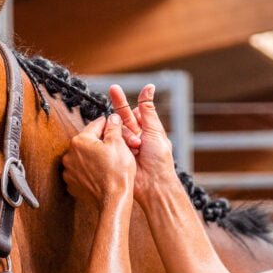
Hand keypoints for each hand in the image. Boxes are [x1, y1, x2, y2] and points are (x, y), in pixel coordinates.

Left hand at [62, 114, 135, 206]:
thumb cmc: (117, 173)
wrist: (114, 199)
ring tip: (109, 161)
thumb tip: (112, 119)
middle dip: (101, 142)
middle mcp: (70, 155)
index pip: (95, 125)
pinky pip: (82, 171)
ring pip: (84, 156)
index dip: (108, 125)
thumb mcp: (118, 143)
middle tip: (115, 146)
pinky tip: (102, 172)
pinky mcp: (72, 183)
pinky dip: (90, 170)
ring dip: (94, 156)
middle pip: (88, 141)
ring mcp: (69, 171)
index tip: (114, 126)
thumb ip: (113, 127)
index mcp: (79, 141)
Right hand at [109, 84, 176, 203]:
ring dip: (127, 135)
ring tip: (137, 146)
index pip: (134, 112)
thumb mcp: (154, 130)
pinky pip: (112, 143)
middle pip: (123, 117)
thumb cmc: (159, 159)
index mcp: (147, 130)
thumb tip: (149, 87)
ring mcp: (126, 145)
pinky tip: (123, 145)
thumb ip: (148, 110)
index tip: (119, 90)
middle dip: (118, 103)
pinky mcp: (117, 154)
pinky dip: (117, 142)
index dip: (129, 103)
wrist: (152, 184)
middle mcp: (136, 136)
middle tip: (112, 88)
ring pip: (119, 130)